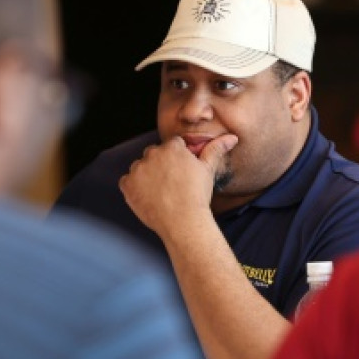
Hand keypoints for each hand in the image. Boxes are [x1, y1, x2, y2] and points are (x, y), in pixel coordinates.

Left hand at [119, 133, 237, 237]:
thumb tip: (231, 137)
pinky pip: (127, 182)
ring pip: (140, 168)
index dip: (178, 159)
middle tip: (172, 184)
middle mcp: (152, 154)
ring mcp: (138, 169)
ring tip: (161, 193)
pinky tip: (148, 198)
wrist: (183, 221)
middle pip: (154, 154)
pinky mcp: (127, 185)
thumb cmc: (197, 196)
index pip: (172, 146)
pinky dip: (134, 189)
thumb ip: (216, 150)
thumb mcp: (208, 170)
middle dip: (160, 165)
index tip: (181, 173)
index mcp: (172, 147)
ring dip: (146, 176)